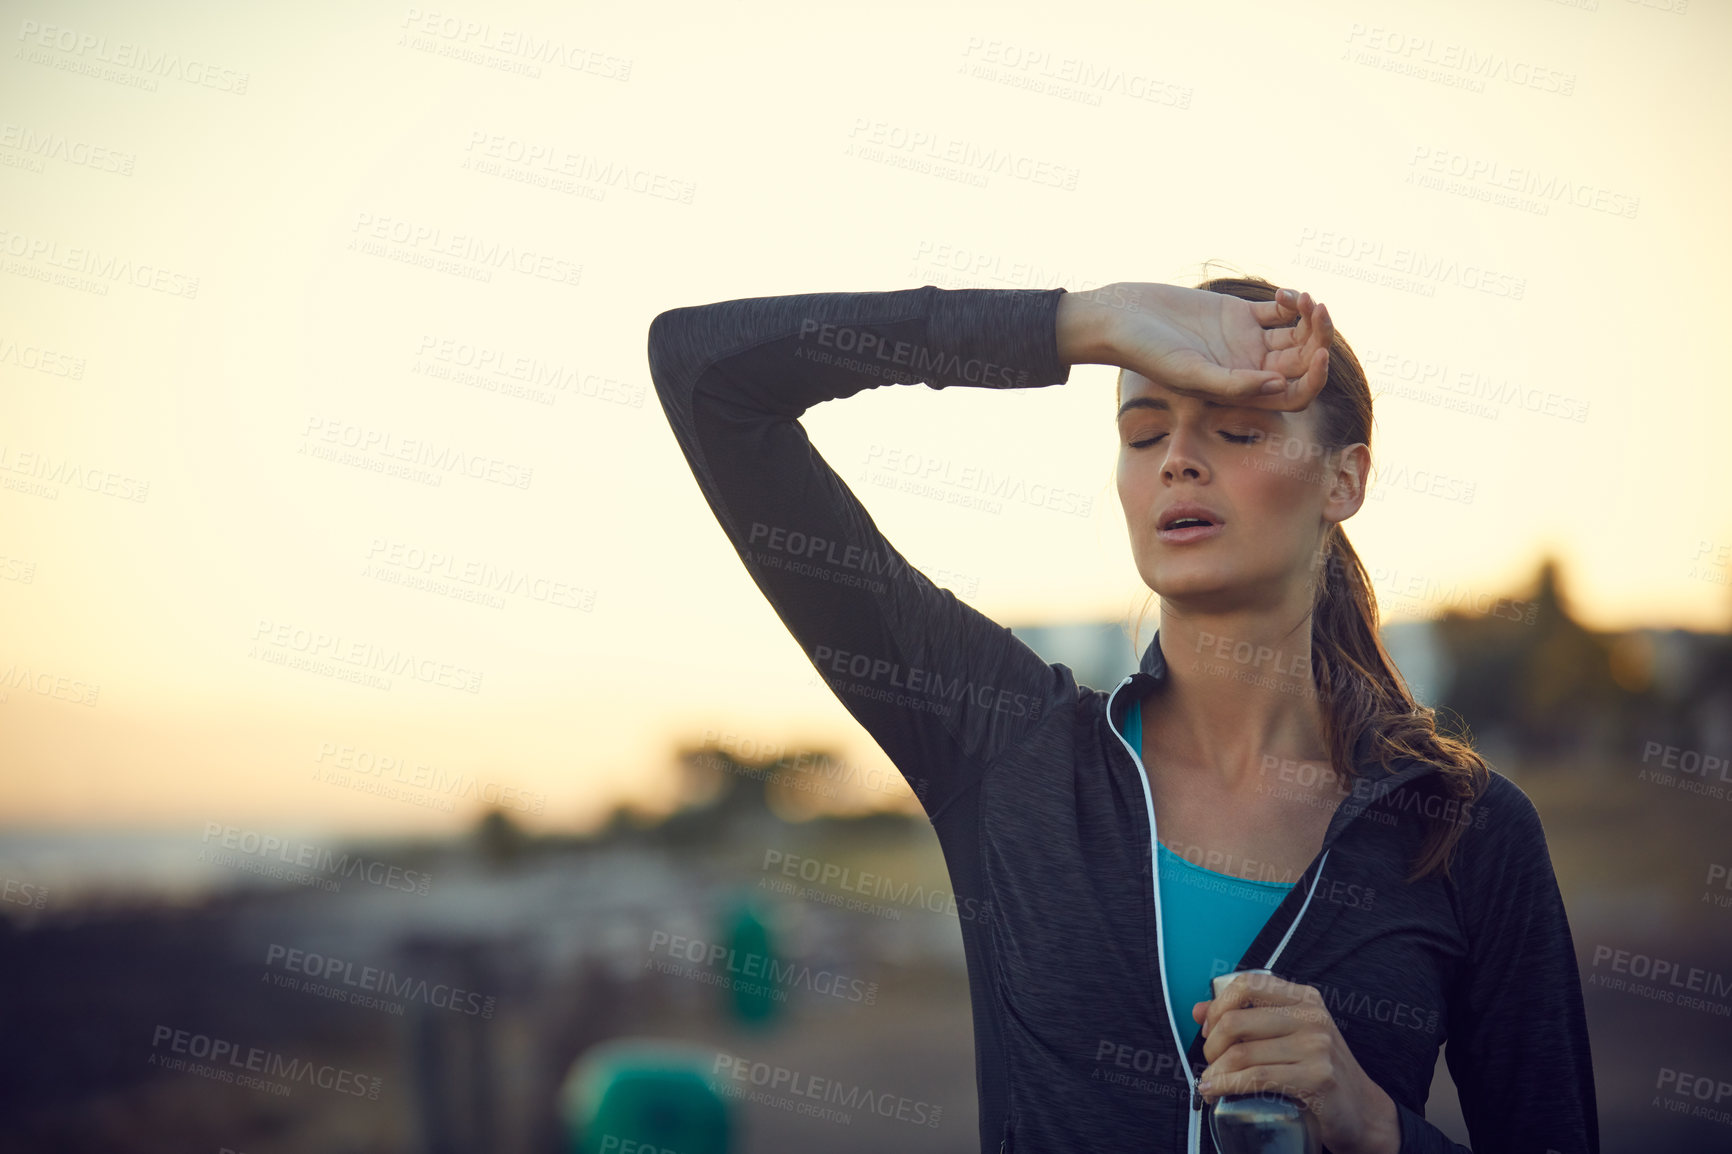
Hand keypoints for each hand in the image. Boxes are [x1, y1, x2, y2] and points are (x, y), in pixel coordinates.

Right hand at [1057, 281, 1332, 410]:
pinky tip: (1286, 295)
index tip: (1322, 355)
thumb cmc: (1146, 353)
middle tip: (1318, 312)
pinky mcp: (1241, 314)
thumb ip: (1233, 384)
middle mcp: (1249, 369)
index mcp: (1241, 392)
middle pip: (1302, 361)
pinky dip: (1292, 302)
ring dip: (1310, 318)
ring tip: (1305, 300)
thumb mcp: (1189, 373)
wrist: (1122, 319)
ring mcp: (1247, 341)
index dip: (1315, 379)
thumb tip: (1279, 385)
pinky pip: (1281, 311)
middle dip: (1318, 339)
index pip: (1294, 394)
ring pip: (1297, 334)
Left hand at [1191, 972, 1400, 1153]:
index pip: (1246, 985)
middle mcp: (1312, 1017)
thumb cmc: (1320, 1072)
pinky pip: (1256, 1078)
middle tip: (1210, 1063)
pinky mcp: (1316, 1078)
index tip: (1210, 1030)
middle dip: (1211, 1046)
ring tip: (1209, 1083)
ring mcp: (1317, 1047)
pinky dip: (1226, 1086)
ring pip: (1242, 1053)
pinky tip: (1215, 1092)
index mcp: (1305, 998)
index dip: (1218, 1006)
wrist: (1364, 1112)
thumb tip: (1199, 1011)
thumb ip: (1248, 1019)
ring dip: (1215, 1072)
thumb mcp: (1289, 1036)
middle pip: (1236, 1021)